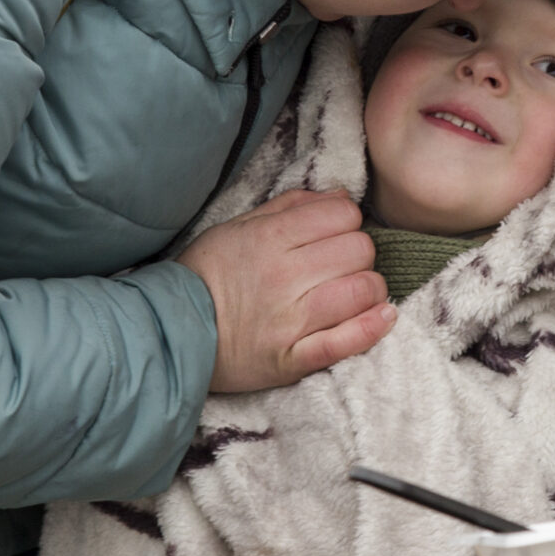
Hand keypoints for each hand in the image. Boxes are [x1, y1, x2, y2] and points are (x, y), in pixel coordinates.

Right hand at [177, 191, 393, 391]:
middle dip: (358, 253)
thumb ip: (291, 207)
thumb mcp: (238, 227)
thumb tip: (341, 196)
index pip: (343, 215)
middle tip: (342, 265)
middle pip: (360, 249)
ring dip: (369, 289)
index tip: (335, 234)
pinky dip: (372, 327)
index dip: (346, 221)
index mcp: (269, 238)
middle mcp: (283, 276)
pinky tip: (383, 316)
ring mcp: (290, 321)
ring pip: (363, 290)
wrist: (172, 333)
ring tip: (354, 291)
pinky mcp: (294, 359)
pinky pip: (347, 341)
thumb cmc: (208, 275)